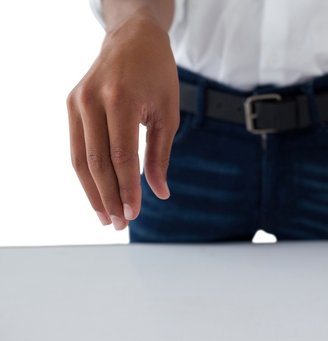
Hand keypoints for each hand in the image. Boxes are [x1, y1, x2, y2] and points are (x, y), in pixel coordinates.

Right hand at [67, 11, 179, 229]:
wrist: (133, 40)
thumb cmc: (157, 75)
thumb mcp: (168, 113)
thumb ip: (161, 154)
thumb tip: (160, 193)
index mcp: (122, 99)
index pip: (121, 156)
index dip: (127, 189)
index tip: (133, 215)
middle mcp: (93, 100)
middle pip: (96, 162)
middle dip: (108, 197)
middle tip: (119, 225)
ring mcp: (77, 101)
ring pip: (80, 159)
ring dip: (92, 192)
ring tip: (105, 217)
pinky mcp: (71, 104)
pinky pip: (76, 146)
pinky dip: (86, 173)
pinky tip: (97, 192)